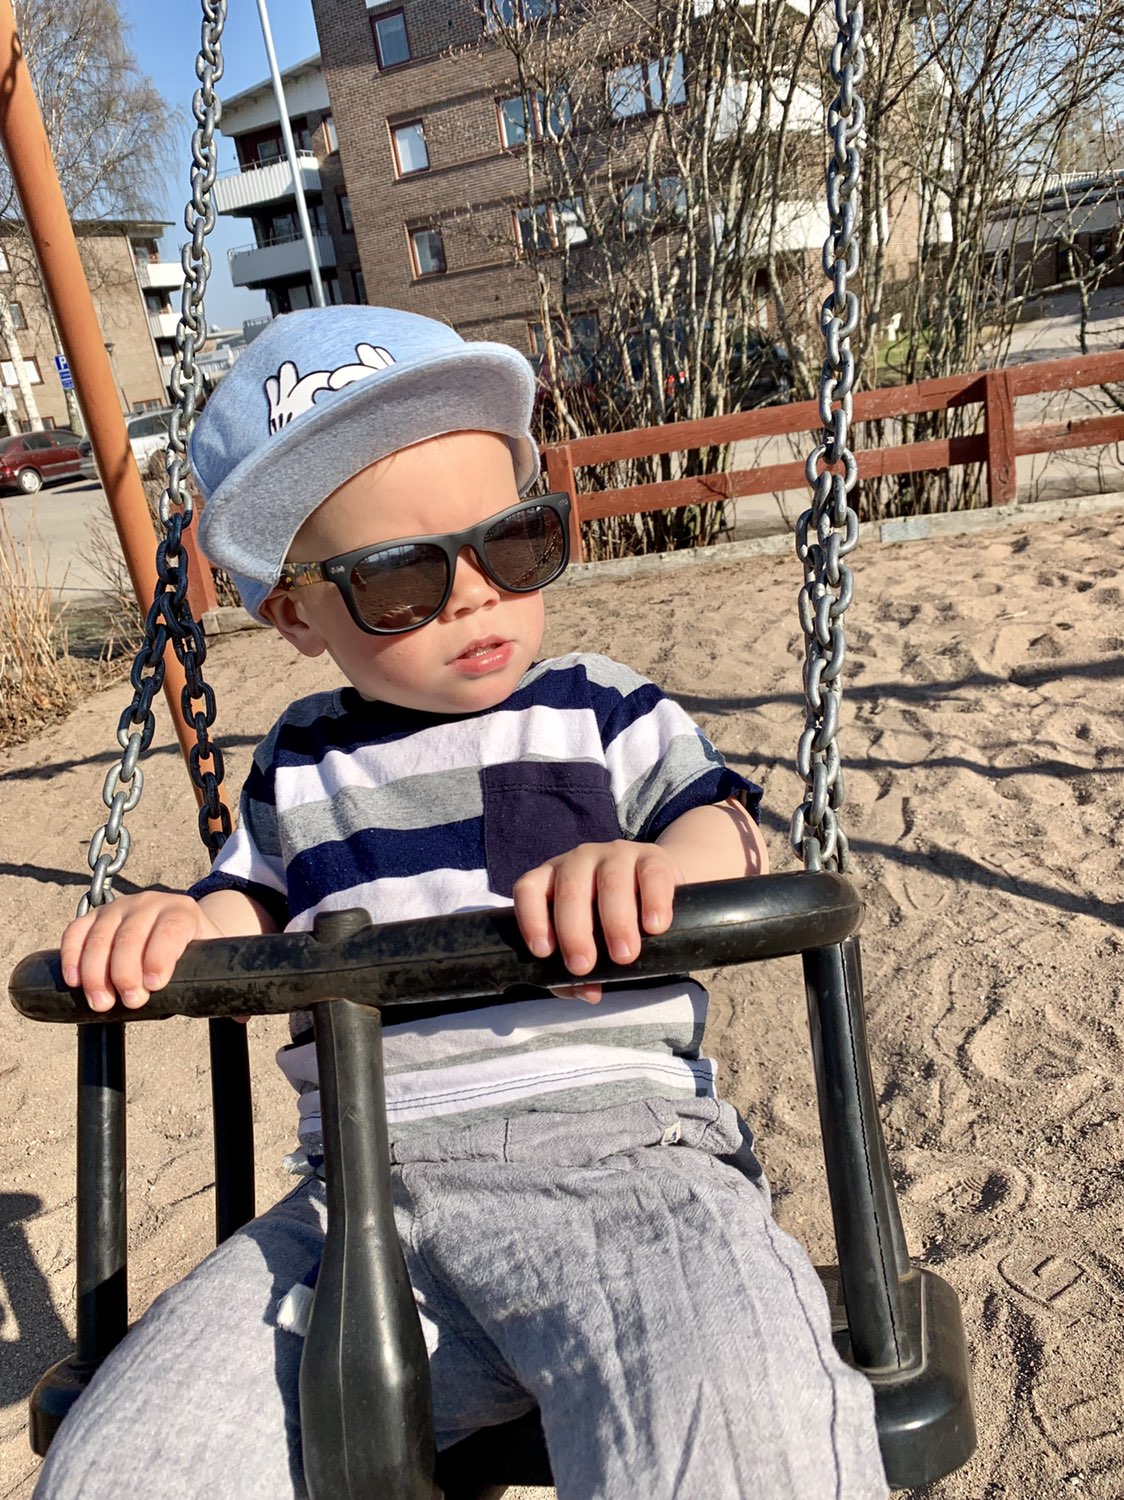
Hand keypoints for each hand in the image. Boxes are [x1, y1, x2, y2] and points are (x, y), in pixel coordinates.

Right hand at [60, 892, 226, 1013]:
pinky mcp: (96, 916)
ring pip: (101, 935)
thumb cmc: (196, 948)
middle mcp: (151, 903)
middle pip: (132, 934)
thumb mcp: (213, 959)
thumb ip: (228, 985)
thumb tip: (242, 1015)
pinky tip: (73, 982)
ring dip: (95, 971)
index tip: (155, 985)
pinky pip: (77, 931)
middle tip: (129, 1002)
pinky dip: (72, 955)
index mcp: (183, 912)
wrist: (178, 922)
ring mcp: (120, 907)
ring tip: (100, 1003)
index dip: (161, 955)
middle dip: (126, 971)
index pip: (171, 929)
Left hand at [513, 840, 683, 1003]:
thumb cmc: (609, 921)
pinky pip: (651, 874)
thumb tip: (589, 993)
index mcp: (551, 879)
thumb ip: (579, 973)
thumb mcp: (589, 943)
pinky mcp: (652, 856)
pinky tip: (654, 926)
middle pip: (570, 891)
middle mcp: (578, 861)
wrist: (656, 888)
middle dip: (575, 931)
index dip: (531, 919)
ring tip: (624, 955)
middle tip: (584, 966)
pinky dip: (653, 901)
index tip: (543, 952)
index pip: (529, 889)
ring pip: (611, 882)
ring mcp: (615, 854)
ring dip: (616, 921)